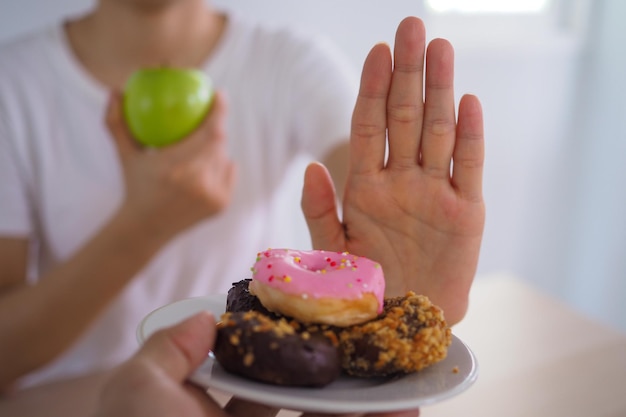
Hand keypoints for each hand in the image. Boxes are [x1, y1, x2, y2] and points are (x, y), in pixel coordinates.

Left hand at [96, 312, 418, 416]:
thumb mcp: (138, 394)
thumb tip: (206, 316)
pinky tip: (406, 409)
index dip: (288, 346)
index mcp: (210, 414)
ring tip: (403, 378)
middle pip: (302, 397)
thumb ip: (166, 351)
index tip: (321, 324)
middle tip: (373, 349)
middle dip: (338, 375)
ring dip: (368, 402)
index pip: (255, 373)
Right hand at [105, 91, 236, 240]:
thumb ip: (116, 123)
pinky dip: (221, 164)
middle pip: (219, 142)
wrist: (147, 227)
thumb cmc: (135, 186)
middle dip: (216, 126)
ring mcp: (211, 195)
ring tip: (203, 141)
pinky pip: (229, 173)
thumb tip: (113, 91)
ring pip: (224, 157)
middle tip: (210, 115)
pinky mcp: (221, 205)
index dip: (219, 111)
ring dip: (216, 146)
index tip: (219, 94)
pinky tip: (208, 162)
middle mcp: (196, 182)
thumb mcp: (124, 155)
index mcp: (174, 167)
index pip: (209, 132)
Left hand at [301, 16, 484, 324]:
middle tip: (411, 27)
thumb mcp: (334, 252)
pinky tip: (466, 102)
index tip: (376, 51)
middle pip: (404, 117)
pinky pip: (468, 167)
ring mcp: (435, 192)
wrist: (404, 324)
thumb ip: (321, 211)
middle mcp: (401, 181)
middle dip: (407, 73)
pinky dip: (469, 136)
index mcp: (366, 187)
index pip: (368, 127)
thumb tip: (311, 167)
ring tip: (440, 49)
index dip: (372, 89)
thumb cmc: (366, 290)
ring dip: (439, 91)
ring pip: (437, 131)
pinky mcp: (466, 212)